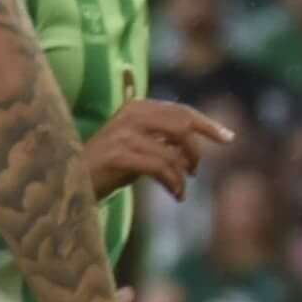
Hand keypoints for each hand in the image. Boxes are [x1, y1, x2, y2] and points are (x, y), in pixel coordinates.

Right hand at [82, 99, 235, 196]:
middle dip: (196, 151)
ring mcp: (124, 134)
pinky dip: (174, 183)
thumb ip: (165, 140)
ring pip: (173, 152)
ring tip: (180, 189)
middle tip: (196, 171)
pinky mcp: (118, 155)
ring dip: (183, 176)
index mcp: (138, 107)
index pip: (181, 111)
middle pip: (182, 126)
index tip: (229, 138)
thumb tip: (196, 147)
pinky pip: (160, 168)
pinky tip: (175, 194)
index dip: (208, 125)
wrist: (72, 180)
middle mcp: (131, 115)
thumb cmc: (110, 165)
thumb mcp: (140, 146)